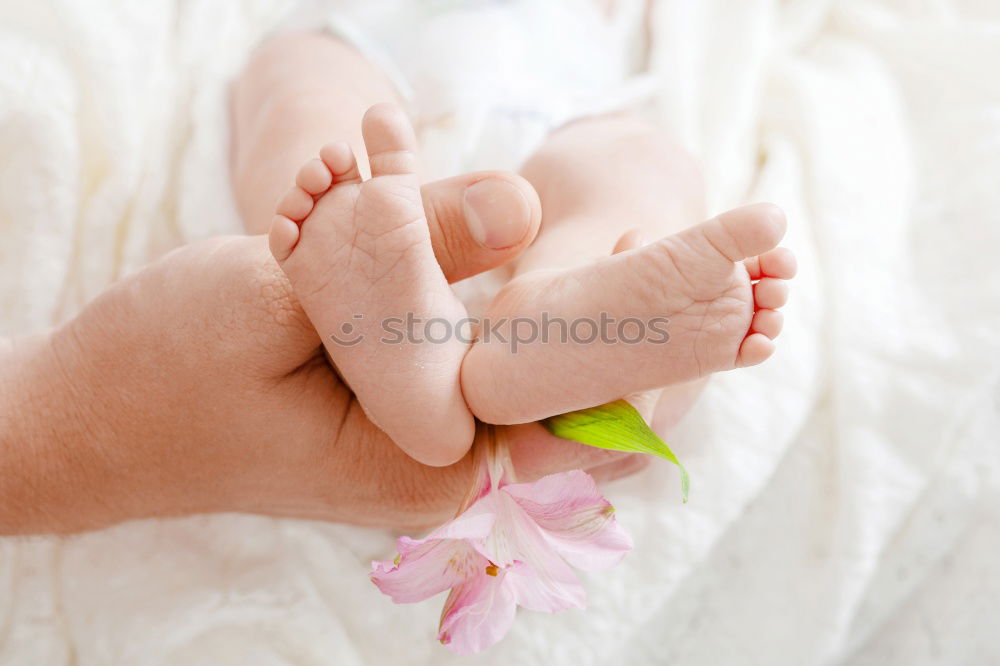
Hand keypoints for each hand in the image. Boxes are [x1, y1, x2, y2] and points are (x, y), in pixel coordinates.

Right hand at [0, 172, 644, 534]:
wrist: (81, 420)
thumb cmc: (160, 371)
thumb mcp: (283, 293)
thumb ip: (413, 247)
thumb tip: (525, 202)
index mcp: (431, 460)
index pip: (570, 391)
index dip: (619, 312)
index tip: (663, 241)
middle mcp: (437, 460)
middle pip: (532, 356)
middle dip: (533, 259)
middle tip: (532, 185)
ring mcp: (412, 431)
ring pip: (478, 327)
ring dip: (458, 241)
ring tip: (398, 159)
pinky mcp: (384, 397)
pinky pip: (434, 325)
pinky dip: (421, 259)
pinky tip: (382, 186)